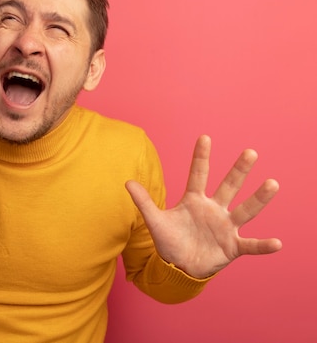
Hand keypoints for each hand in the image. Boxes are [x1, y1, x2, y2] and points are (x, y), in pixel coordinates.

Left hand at [126, 135, 281, 278]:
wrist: (178, 267)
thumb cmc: (169, 241)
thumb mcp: (155, 221)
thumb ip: (144, 202)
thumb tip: (127, 181)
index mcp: (194, 201)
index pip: (198, 175)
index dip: (201, 157)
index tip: (204, 137)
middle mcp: (214, 209)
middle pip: (228, 186)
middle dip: (238, 170)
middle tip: (250, 152)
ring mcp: (225, 227)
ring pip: (245, 210)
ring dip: (259, 198)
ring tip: (272, 183)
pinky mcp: (232, 247)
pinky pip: (251, 245)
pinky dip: (263, 245)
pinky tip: (277, 242)